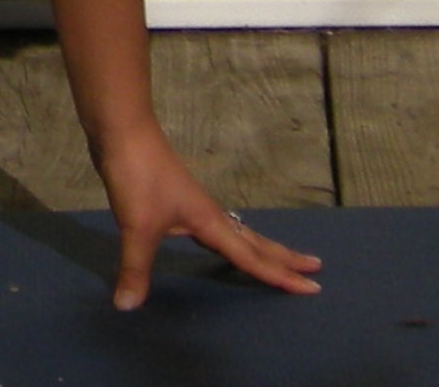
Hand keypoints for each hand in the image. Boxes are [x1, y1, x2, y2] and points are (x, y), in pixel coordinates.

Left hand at [95, 125, 322, 310]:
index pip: (252, 257)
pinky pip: (216, 227)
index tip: (313, 288)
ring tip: (279, 258)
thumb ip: (135, 268)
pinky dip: (230, 239)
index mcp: (209, 222)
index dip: (280, 276)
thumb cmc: (137, 175)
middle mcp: (210, 214)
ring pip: (237, 232)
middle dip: (284, 257)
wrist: (122, 131)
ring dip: (261, 247)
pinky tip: (218, 239)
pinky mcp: (177, 199)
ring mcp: (193, 205)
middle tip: (315, 269)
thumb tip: (127, 307)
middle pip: (256, 240)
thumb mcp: (136, 226)